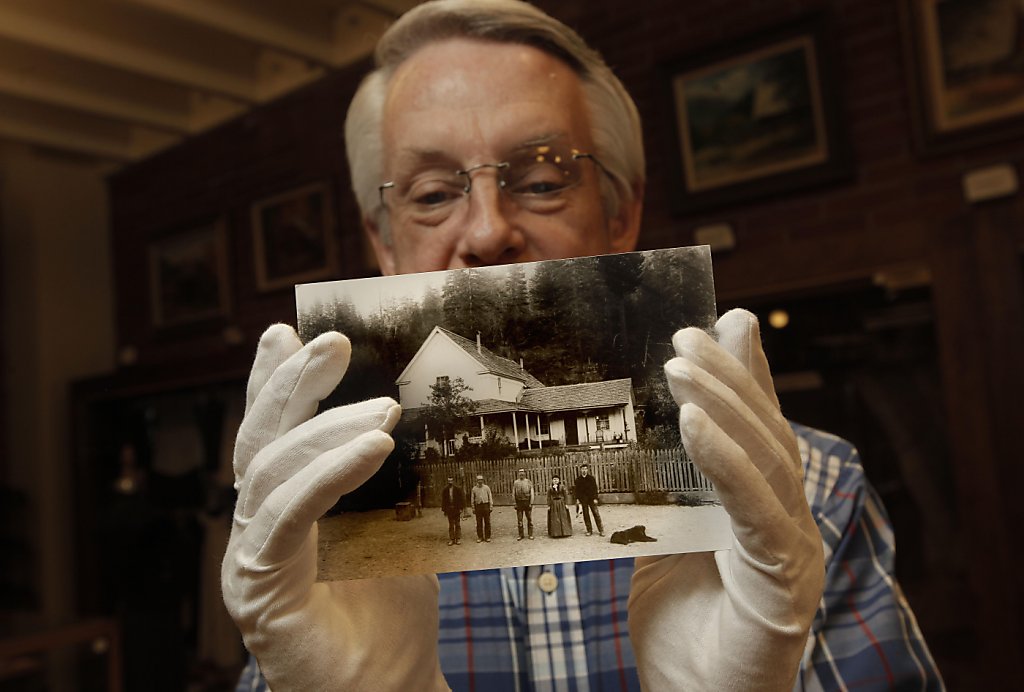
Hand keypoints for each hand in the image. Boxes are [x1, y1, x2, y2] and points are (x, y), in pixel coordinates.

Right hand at [221, 325, 447, 690]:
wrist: (392, 689)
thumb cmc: (394, 611)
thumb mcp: (394, 526)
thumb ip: (383, 477)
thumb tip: (398, 412)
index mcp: (283, 511)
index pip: (272, 436)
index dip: (273, 383)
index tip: (290, 333)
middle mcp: (256, 529)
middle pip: (260, 440)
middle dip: (291, 383)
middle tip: (332, 342)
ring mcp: (250, 559)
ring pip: (270, 469)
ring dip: (327, 428)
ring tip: (385, 409)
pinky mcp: (257, 589)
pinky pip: (287, 516)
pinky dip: (328, 474)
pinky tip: (373, 447)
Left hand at [628, 309, 823, 689]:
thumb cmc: (680, 628)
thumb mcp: (662, 543)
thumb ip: (665, 492)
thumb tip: (645, 438)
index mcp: (759, 509)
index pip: (757, 429)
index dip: (746, 374)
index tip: (725, 321)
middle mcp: (785, 522)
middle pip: (764, 432)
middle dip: (728, 376)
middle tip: (686, 333)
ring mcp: (791, 550)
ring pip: (766, 458)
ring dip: (723, 403)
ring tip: (681, 362)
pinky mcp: (782, 582)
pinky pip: (755, 509)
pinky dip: (726, 460)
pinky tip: (694, 422)